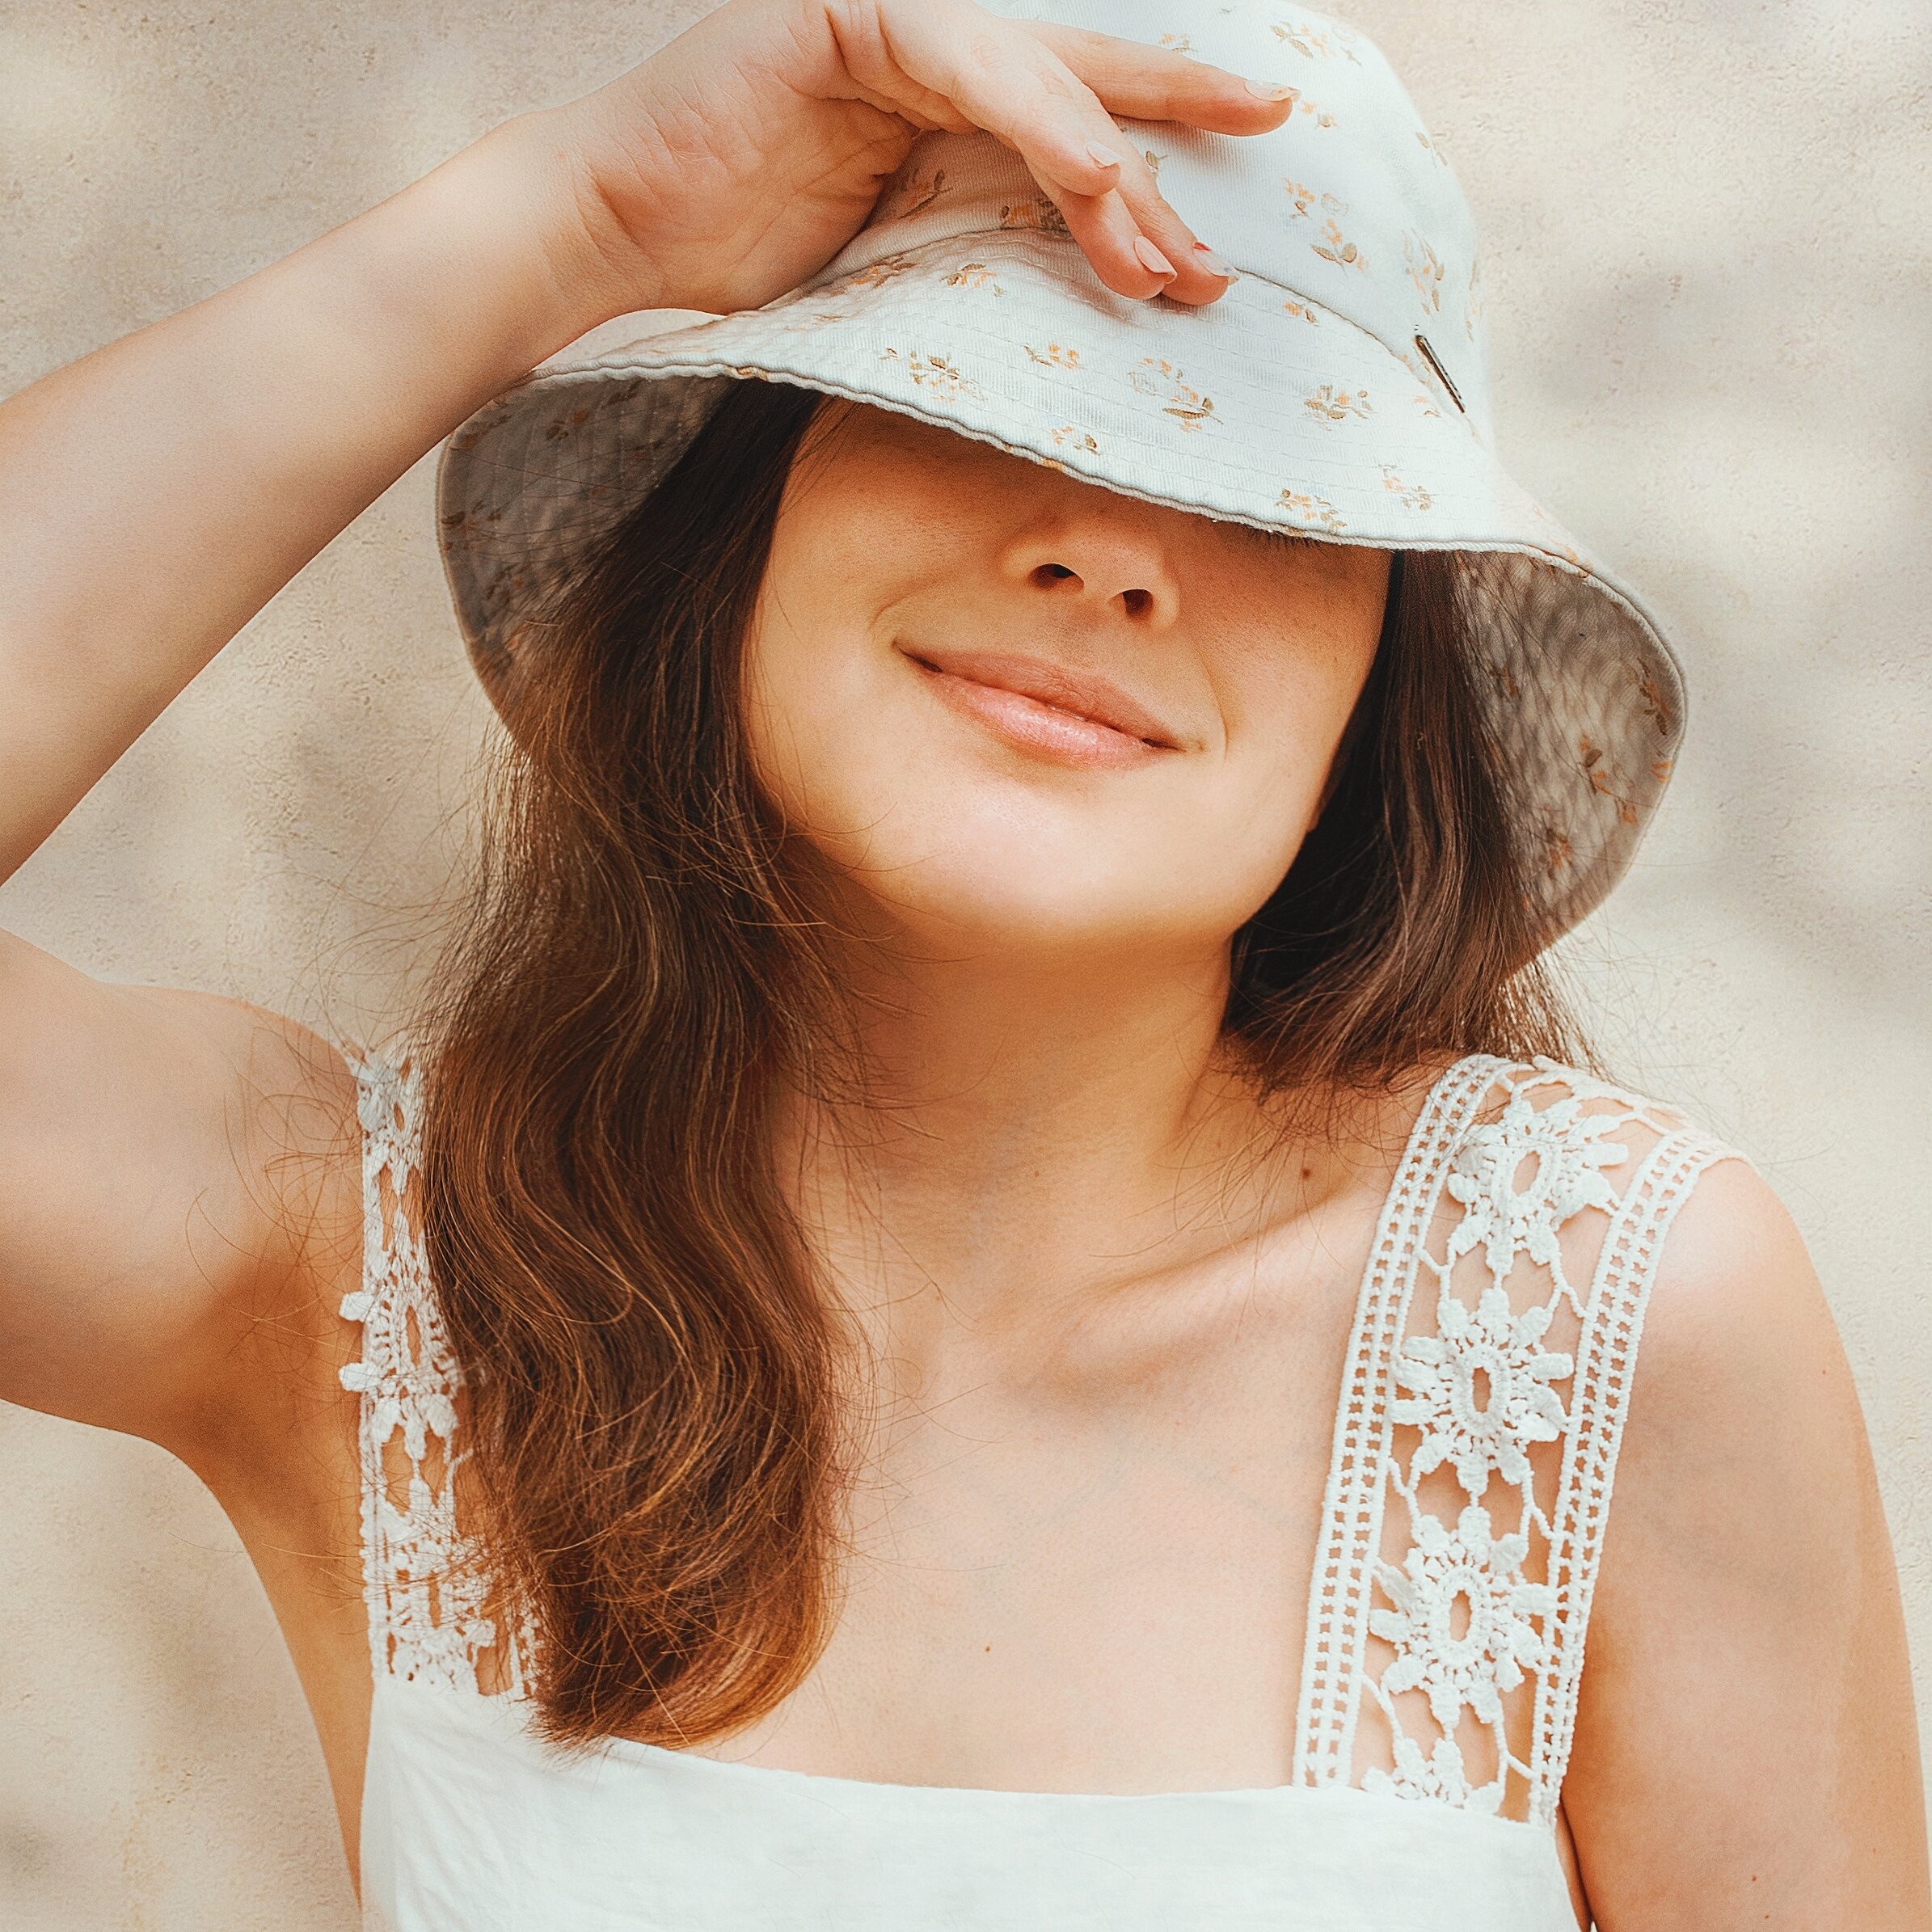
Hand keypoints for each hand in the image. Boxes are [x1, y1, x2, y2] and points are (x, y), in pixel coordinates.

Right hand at [544, 0, 1293, 320]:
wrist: (616, 236)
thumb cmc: (738, 262)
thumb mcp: (893, 270)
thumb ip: (978, 256)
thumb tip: (1077, 303)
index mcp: (940, 113)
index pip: (1066, 124)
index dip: (1152, 154)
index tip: (1221, 222)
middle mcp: (926, 56)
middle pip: (1076, 74)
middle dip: (1176, 101)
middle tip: (1270, 117)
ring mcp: (884, 22)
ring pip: (1030, 71)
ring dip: (1105, 154)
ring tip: (1161, 235)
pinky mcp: (841, 11)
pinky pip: (961, 55)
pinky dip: (1032, 110)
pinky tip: (1092, 166)